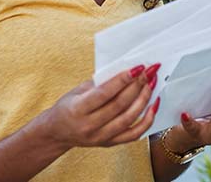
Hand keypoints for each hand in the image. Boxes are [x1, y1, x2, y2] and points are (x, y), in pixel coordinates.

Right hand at [44, 64, 161, 149]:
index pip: (105, 93)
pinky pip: (133, 134)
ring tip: (152, 84)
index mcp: (78, 109)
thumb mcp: (76, 91)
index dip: (123, 80)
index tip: (138, 68)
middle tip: (149, 72)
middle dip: (137, 86)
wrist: (57, 132)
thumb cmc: (67, 107)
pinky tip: (153, 106)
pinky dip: (147, 120)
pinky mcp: (110, 143)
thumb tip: (124, 72)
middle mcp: (90, 126)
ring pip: (129, 119)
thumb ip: (99, 83)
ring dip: (144, 99)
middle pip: (120, 105)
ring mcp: (101, 137)